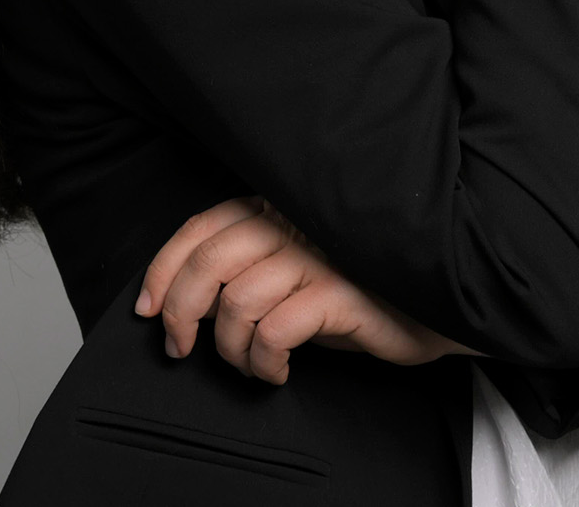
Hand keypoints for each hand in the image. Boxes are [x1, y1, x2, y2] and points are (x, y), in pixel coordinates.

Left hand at [135, 196, 484, 384]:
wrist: (432, 301)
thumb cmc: (356, 289)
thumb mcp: (294, 268)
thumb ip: (248, 266)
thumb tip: (176, 301)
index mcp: (274, 208)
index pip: (201, 227)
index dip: (163, 268)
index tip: (146, 309)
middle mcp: (293, 223)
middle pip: (210, 262)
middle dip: (180, 311)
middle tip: (180, 348)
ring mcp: (318, 255)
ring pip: (238, 302)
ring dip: (228, 348)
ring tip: (249, 364)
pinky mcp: (342, 293)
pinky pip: (276, 331)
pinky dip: (264, 360)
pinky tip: (277, 370)